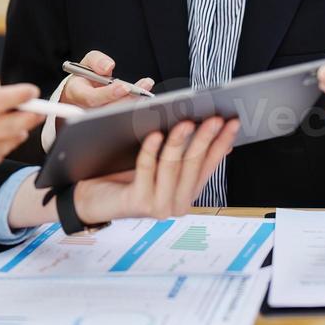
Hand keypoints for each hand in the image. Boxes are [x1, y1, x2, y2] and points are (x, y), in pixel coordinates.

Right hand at [58, 50, 154, 109]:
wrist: (81, 92)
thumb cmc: (84, 77)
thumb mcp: (86, 63)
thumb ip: (96, 60)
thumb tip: (108, 67)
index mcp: (76, 94)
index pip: (92, 98)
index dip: (109, 94)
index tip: (124, 86)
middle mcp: (86, 110)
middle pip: (108, 111)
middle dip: (127, 100)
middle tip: (142, 89)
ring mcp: (97, 118)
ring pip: (117, 116)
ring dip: (134, 104)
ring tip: (146, 89)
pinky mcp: (108, 121)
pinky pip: (122, 117)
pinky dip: (135, 108)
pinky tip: (144, 98)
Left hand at [74, 117, 238, 222]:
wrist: (90, 196)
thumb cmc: (123, 173)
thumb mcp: (159, 159)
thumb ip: (183, 148)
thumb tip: (210, 127)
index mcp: (187, 190)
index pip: (210, 163)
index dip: (222, 141)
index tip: (233, 121)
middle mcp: (178, 202)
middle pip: (194, 164)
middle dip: (205, 138)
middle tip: (214, 118)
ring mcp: (160, 206)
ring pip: (173, 167)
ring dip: (180, 142)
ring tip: (185, 121)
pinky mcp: (139, 204)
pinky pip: (147, 171)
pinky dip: (151, 151)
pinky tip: (154, 135)